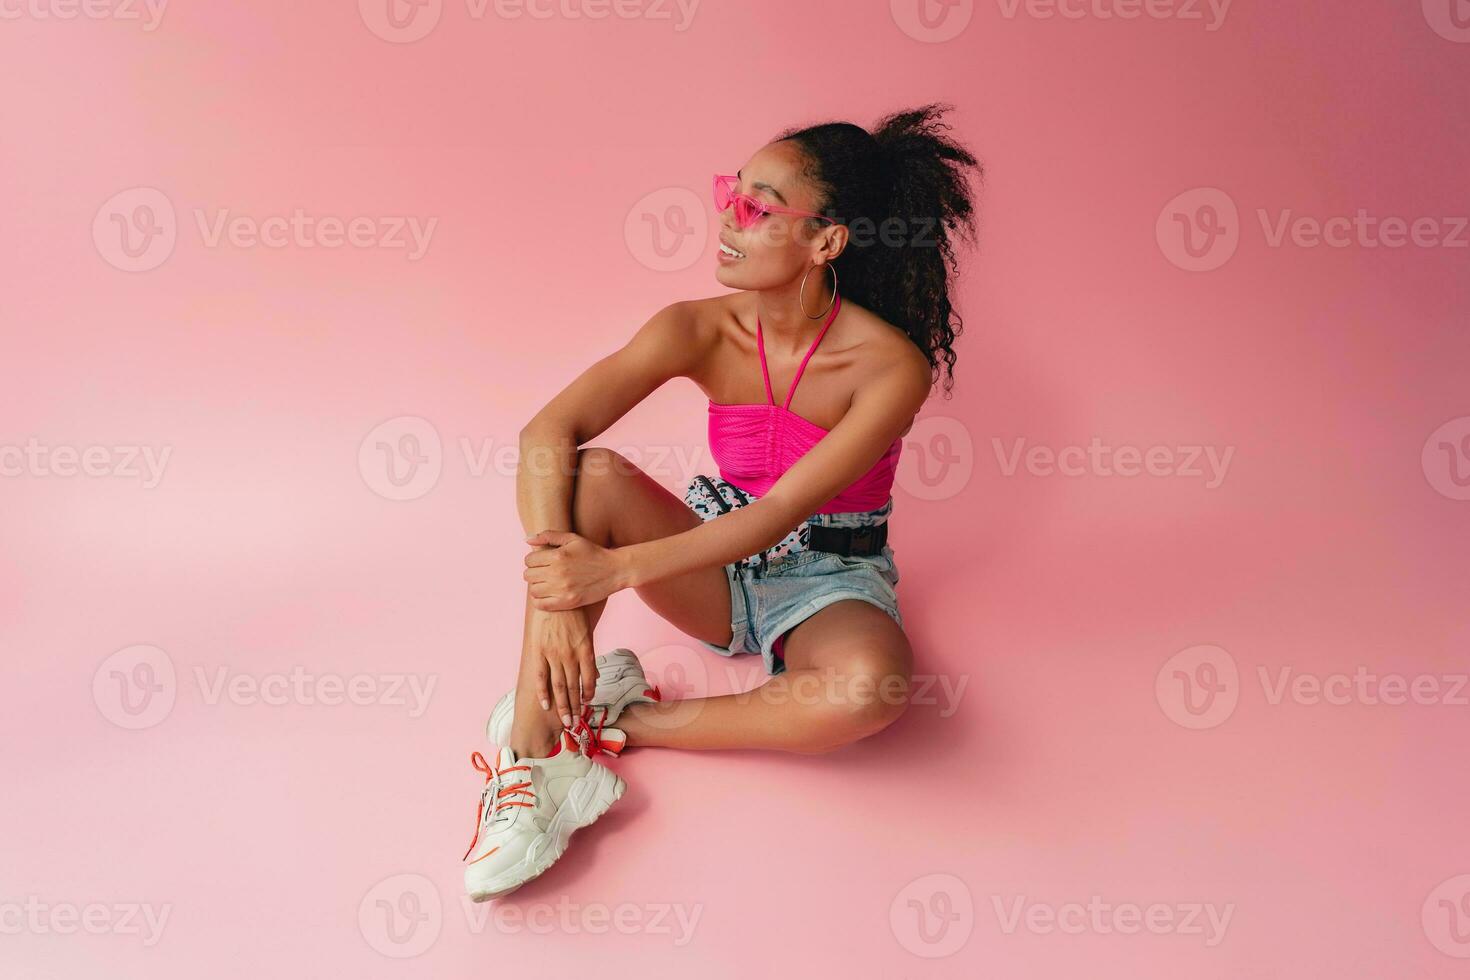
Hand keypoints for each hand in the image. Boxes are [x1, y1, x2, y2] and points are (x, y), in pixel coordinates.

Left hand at [523, 530, 630, 610]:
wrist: (615, 570)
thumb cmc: (593, 552)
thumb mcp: (573, 538)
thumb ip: (548, 536)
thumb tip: (526, 540)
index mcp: (557, 556)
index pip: (529, 560)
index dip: (533, 560)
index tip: (541, 561)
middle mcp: (558, 573)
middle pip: (528, 575)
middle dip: (534, 572)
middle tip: (545, 572)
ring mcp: (562, 589)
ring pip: (533, 590)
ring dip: (537, 586)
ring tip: (547, 583)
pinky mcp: (568, 602)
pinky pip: (541, 605)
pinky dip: (540, 601)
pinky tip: (548, 594)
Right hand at [524, 605, 597, 726]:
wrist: (556, 594)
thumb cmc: (574, 611)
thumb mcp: (587, 631)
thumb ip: (588, 655)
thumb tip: (593, 677)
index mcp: (585, 649)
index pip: (588, 679)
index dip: (587, 695)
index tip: (586, 707)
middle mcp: (570, 654)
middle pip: (574, 687)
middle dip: (575, 707)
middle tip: (575, 724)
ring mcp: (553, 654)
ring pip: (559, 686)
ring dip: (563, 706)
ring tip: (565, 721)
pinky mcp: (539, 650)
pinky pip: (541, 676)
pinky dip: (543, 692)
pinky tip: (546, 705)